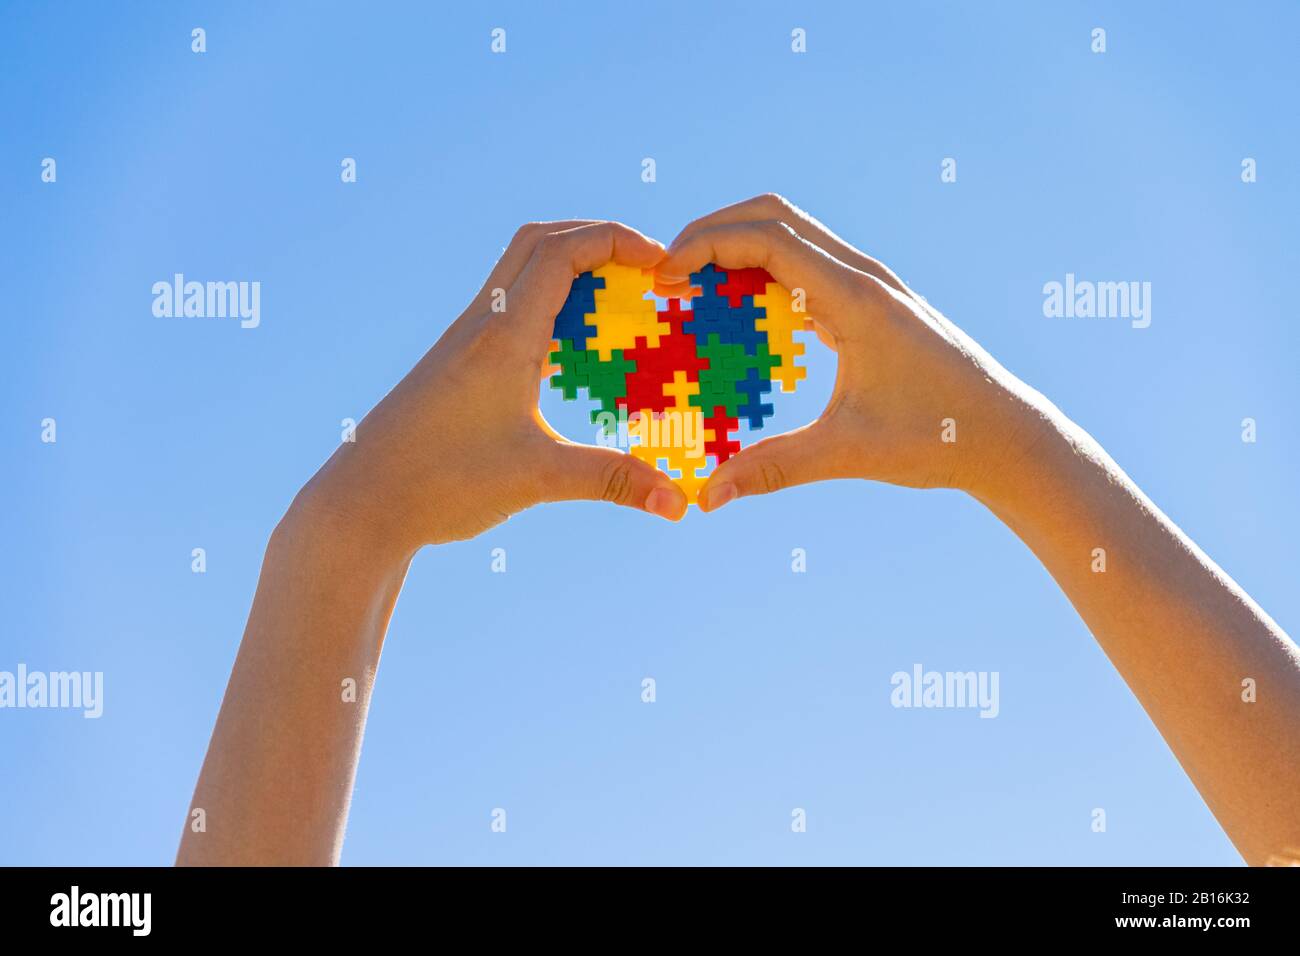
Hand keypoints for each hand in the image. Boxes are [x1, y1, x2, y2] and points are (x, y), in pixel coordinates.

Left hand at [295, 220, 688, 551]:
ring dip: (570, 267)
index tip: (664, 264)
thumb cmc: (441, 484)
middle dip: (598, 239)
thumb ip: (612, 482)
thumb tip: (681, 505)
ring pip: (519, 271)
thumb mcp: (537, 480)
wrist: (362, 502)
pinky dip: (548, 303)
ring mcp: (465, 341)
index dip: (618, 241)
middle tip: (645, 268)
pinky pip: (509, 306)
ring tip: (617, 302)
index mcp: (503, 335)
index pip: (563, 251)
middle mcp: (482, 324)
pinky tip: (570, 349)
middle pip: (539, 241)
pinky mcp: (457, 363)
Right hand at [656, 194, 1051, 510]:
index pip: (767, 238)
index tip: (663, 278)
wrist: (1005, 434)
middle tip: (667, 275)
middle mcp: (862, 276)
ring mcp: (869, 283)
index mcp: (855, 297)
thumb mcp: (848, 452)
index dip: (705, 246)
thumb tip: (707, 495)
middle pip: (772, 216)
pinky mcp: (871, 301)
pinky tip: (740, 316)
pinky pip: (805, 265)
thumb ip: (773, 468)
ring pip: (790, 234)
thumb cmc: (938, 438)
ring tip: (694, 291)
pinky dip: (762, 272)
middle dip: (711, 233)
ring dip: (736, 248)